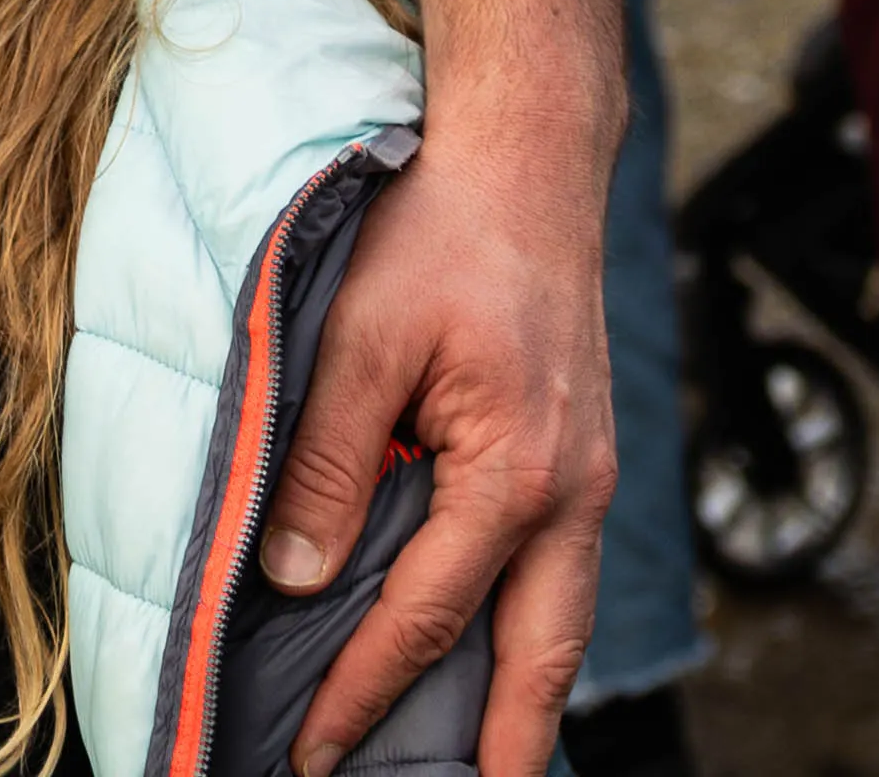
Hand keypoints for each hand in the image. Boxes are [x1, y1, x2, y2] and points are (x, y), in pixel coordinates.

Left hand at [265, 98, 614, 772]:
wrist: (528, 162)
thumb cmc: (441, 233)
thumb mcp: (359, 338)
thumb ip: (325, 462)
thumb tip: (290, 578)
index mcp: (513, 472)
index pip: (423, 619)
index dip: (361, 694)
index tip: (311, 752)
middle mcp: (569, 491)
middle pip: (538, 660)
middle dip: (502, 752)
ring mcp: (588, 477)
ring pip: (562, 625)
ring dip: (526, 702)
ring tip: (488, 765)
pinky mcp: (583, 457)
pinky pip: (562, 574)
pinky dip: (533, 632)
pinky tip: (496, 655)